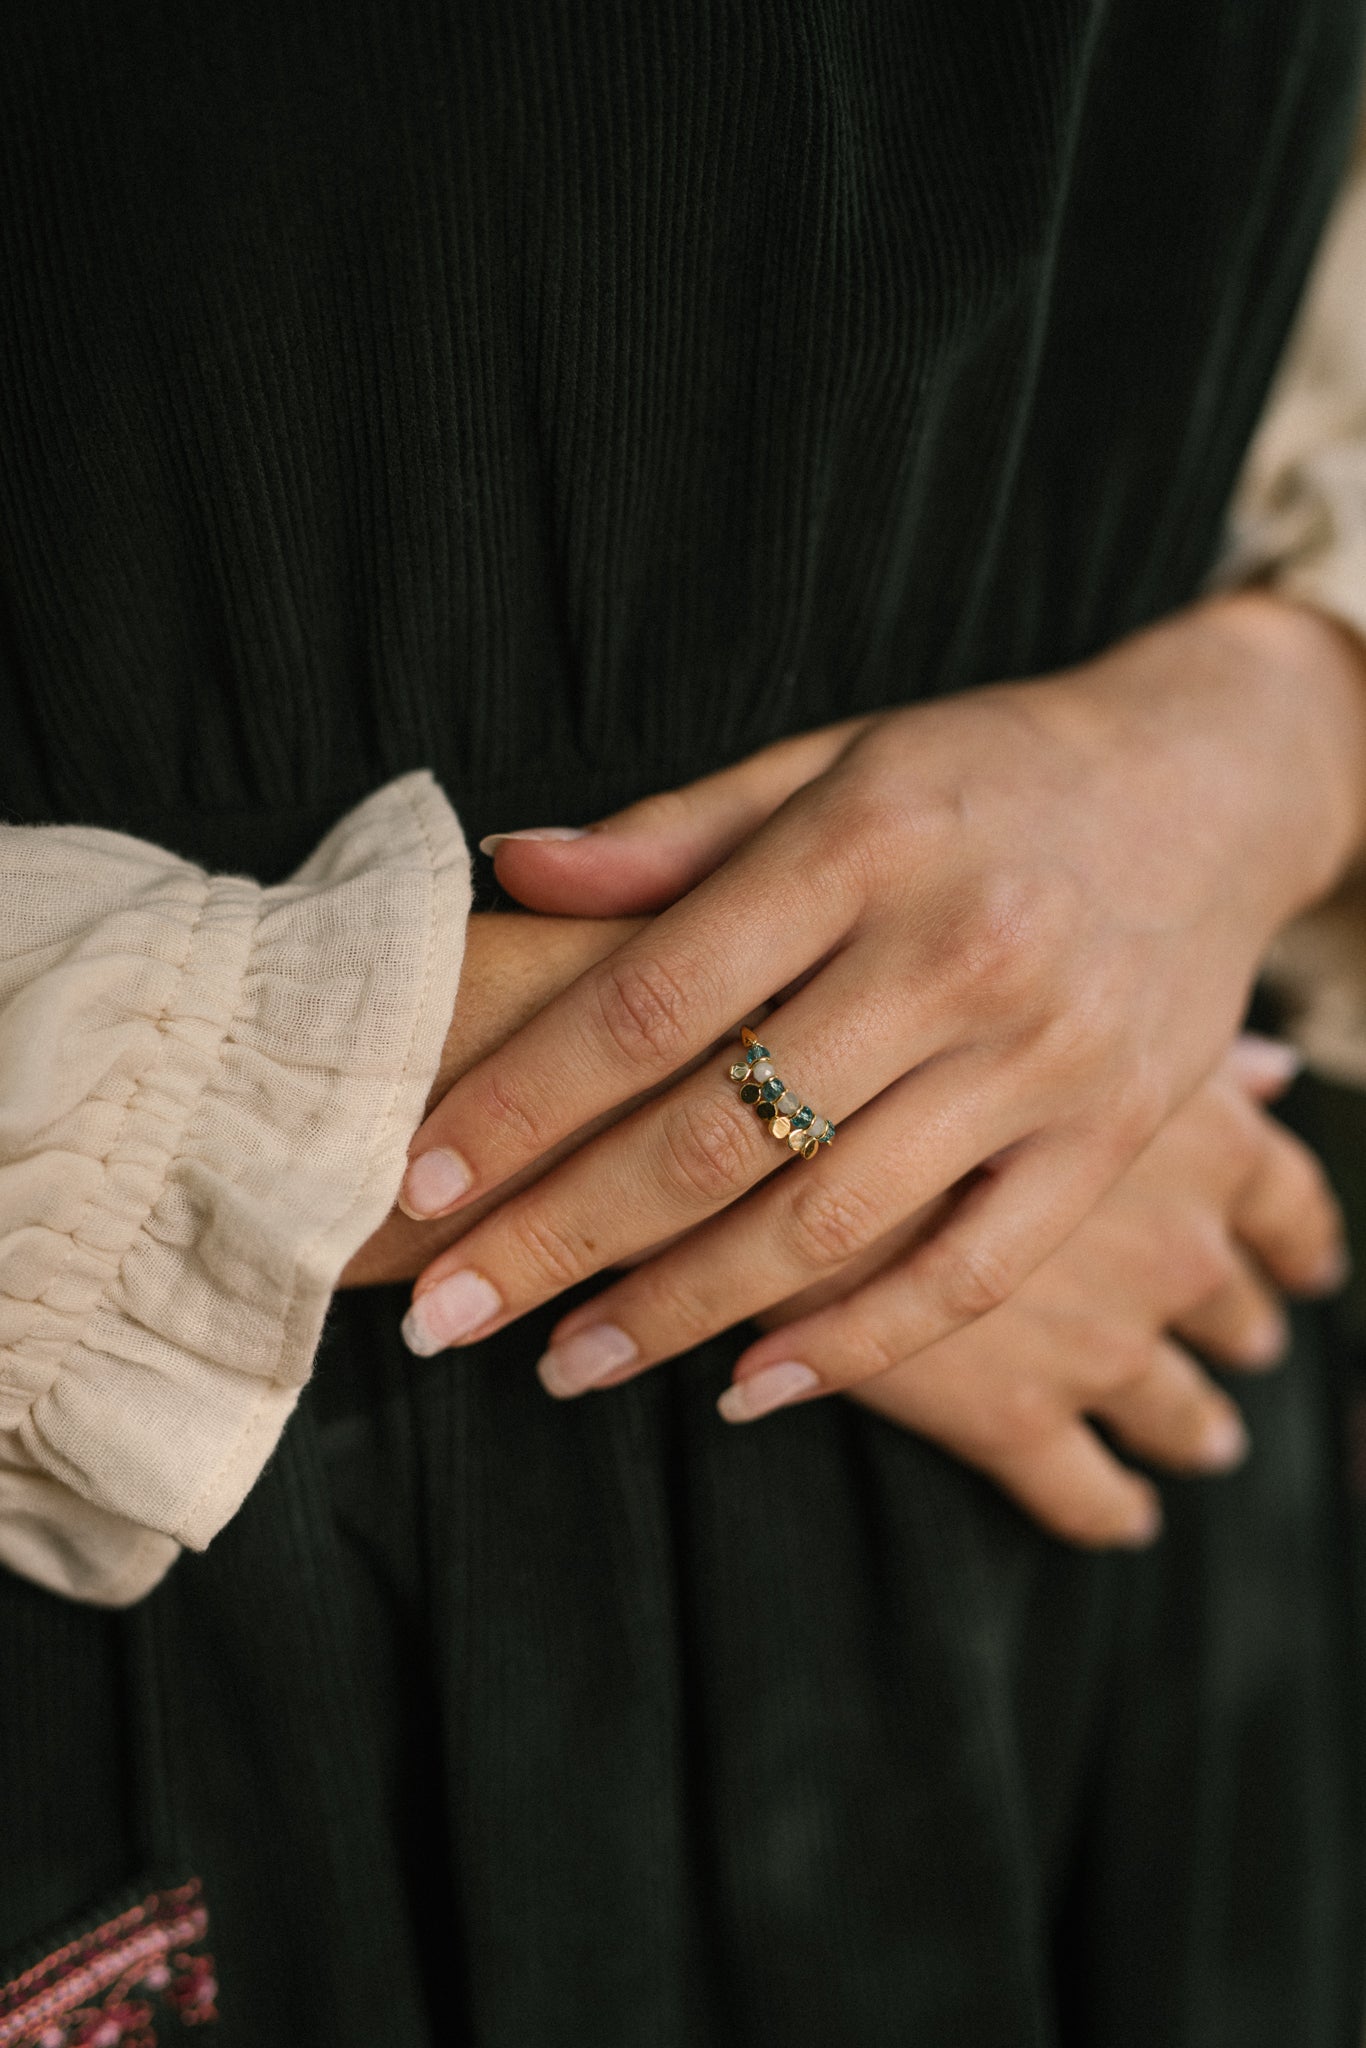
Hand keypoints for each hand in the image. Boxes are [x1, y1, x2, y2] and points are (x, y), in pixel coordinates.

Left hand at [396, 594, 1365, 1413]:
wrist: (1206, 784)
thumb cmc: (985, 772)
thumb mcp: (831, 760)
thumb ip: (672, 832)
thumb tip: (509, 867)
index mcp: (863, 841)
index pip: (652, 1000)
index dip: (520, 1103)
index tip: (418, 1183)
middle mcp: (955, 951)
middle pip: (719, 1132)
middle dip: (562, 1237)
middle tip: (443, 1314)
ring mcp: (1044, 1058)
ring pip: (830, 1222)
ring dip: (679, 1313)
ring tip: (565, 1365)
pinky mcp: (1111, 1138)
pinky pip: (971, 1273)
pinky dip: (857, 1346)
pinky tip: (748, 1387)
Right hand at [824, 1037, 1344, 1545]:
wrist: (786, 1117)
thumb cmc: (925, 1037)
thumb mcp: (1061, 1022)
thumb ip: (1177, 1061)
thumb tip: (1271, 1070)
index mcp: (1201, 1145)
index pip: (1289, 1206)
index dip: (1299, 1242)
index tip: (1303, 1266)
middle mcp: (1177, 1250)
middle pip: (1238, 1315)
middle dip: (1235, 1331)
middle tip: (1232, 1346)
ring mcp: (1105, 1345)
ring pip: (1182, 1414)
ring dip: (1192, 1426)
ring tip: (1199, 1437)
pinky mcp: (1015, 1419)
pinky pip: (1088, 1492)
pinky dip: (1109, 1507)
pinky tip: (1115, 1512)